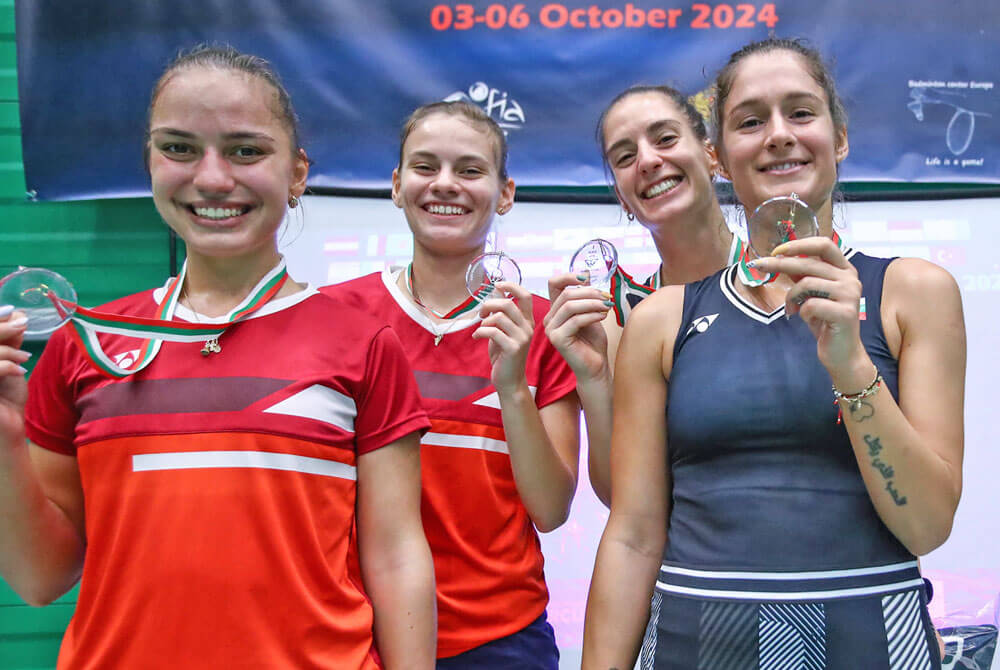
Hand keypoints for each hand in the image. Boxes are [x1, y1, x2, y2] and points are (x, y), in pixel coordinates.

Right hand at [0, 305, 31, 445]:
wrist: (6, 436)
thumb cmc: (6, 403)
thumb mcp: (10, 368)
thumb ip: (10, 344)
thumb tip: (19, 316)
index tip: (13, 311)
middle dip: (1, 328)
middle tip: (23, 322)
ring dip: (6, 350)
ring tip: (24, 357)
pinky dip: (5, 366)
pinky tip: (20, 370)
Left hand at [472, 282, 533, 393]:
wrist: (509, 381)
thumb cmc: (504, 355)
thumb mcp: (502, 330)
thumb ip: (501, 313)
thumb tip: (497, 290)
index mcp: (527, 321)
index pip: (525, 296)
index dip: (512, 285)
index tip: (497, 284)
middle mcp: (528, 327)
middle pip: (508, 303)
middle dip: (490, 304)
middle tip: (481, 312)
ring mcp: (522, 338)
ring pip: (499, 317)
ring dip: (484, 320)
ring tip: (480, 328)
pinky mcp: (513, 348)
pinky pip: (492, 331)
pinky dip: (480, 332)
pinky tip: (477, 337)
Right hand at [543, 272, 610, 380]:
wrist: (596, 367)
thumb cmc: (593, 342)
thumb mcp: (591, 313)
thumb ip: (586, 296)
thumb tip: (586, 273)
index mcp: (556, 310)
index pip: (554, 284)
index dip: (568, 276)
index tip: (586, 277)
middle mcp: (550, 319)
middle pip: (566, 295)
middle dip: (589, 293)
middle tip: (606, 297)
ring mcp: (551, 330)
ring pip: (570, 306)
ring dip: (592, 303)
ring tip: (607, 306)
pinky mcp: (558, 339)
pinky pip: (575, 320)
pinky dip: (592, 315)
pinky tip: (603, 316)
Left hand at [749, 238, 868, 374]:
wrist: (841, 352)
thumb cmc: (824, 321)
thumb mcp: (811, 293)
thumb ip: (802, 274)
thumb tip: (780, 256)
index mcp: (845, 269)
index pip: (824, 244)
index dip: (799, 244)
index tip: (776, 250)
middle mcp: (851, 279)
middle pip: (810, 263)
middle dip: (780, 264)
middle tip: (759, 266)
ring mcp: (850, 295)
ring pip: (807, 283)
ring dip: (791, 296)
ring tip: (791, 308)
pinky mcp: (845, 313)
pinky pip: (811, 305)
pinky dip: (801, 311)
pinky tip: (803, 317)